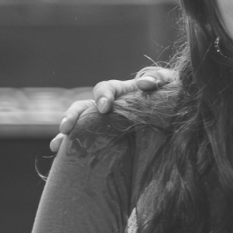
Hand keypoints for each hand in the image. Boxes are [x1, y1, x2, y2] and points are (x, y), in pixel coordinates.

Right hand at [49, 67, 173, 153]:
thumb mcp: (170, 84)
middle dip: (73, 115)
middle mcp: (107, 105)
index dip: (103, 96)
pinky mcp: (104, 137)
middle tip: (67, 128)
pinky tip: (58, 153)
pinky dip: (70, 145)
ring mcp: (103, 122)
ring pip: (79, 123)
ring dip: (67, 132)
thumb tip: (144, 84)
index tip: (105, 108)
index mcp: (122, 91)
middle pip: (83, 105)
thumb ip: (160, 79)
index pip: (106, 88)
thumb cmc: (171, 96)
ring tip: (58, 145)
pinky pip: (84, 139)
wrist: (174, 113)